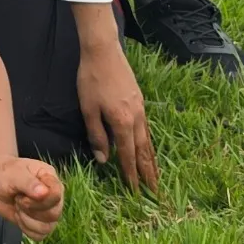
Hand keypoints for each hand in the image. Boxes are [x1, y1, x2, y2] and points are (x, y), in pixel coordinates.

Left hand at [0, 156, 64, 239]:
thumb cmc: (6, 173)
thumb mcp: (14, 175)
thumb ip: (28, 183)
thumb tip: (44, 193)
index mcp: (51, 179)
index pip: (56, 195)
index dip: (38, 201)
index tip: (22, 195)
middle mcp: (53, 196)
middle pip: (54, 214)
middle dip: (30, 210)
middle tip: (17, 199)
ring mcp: (48, 210)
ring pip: (47, 227)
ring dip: (27, 220)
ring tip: (18, 207)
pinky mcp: (40, 223)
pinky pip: (40, 235)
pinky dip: (26, 228)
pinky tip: (19, 216)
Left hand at [75, 32, 158, 189]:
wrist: (104, 51)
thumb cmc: (91, 80)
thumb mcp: (88, 109)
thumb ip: (96, 135)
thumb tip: (104, 159)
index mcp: (123, 122)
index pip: (128, 155)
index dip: (131, 174)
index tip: (136, 192)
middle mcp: (137, 118)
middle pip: (144, 152)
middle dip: (148, 173)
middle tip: (154, 192)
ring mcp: (141, 109)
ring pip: (148, 141)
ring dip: (152, 161)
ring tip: (155, 176)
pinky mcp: (140, 101)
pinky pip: (147, 129)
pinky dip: (149, 144)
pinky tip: (148, 148)